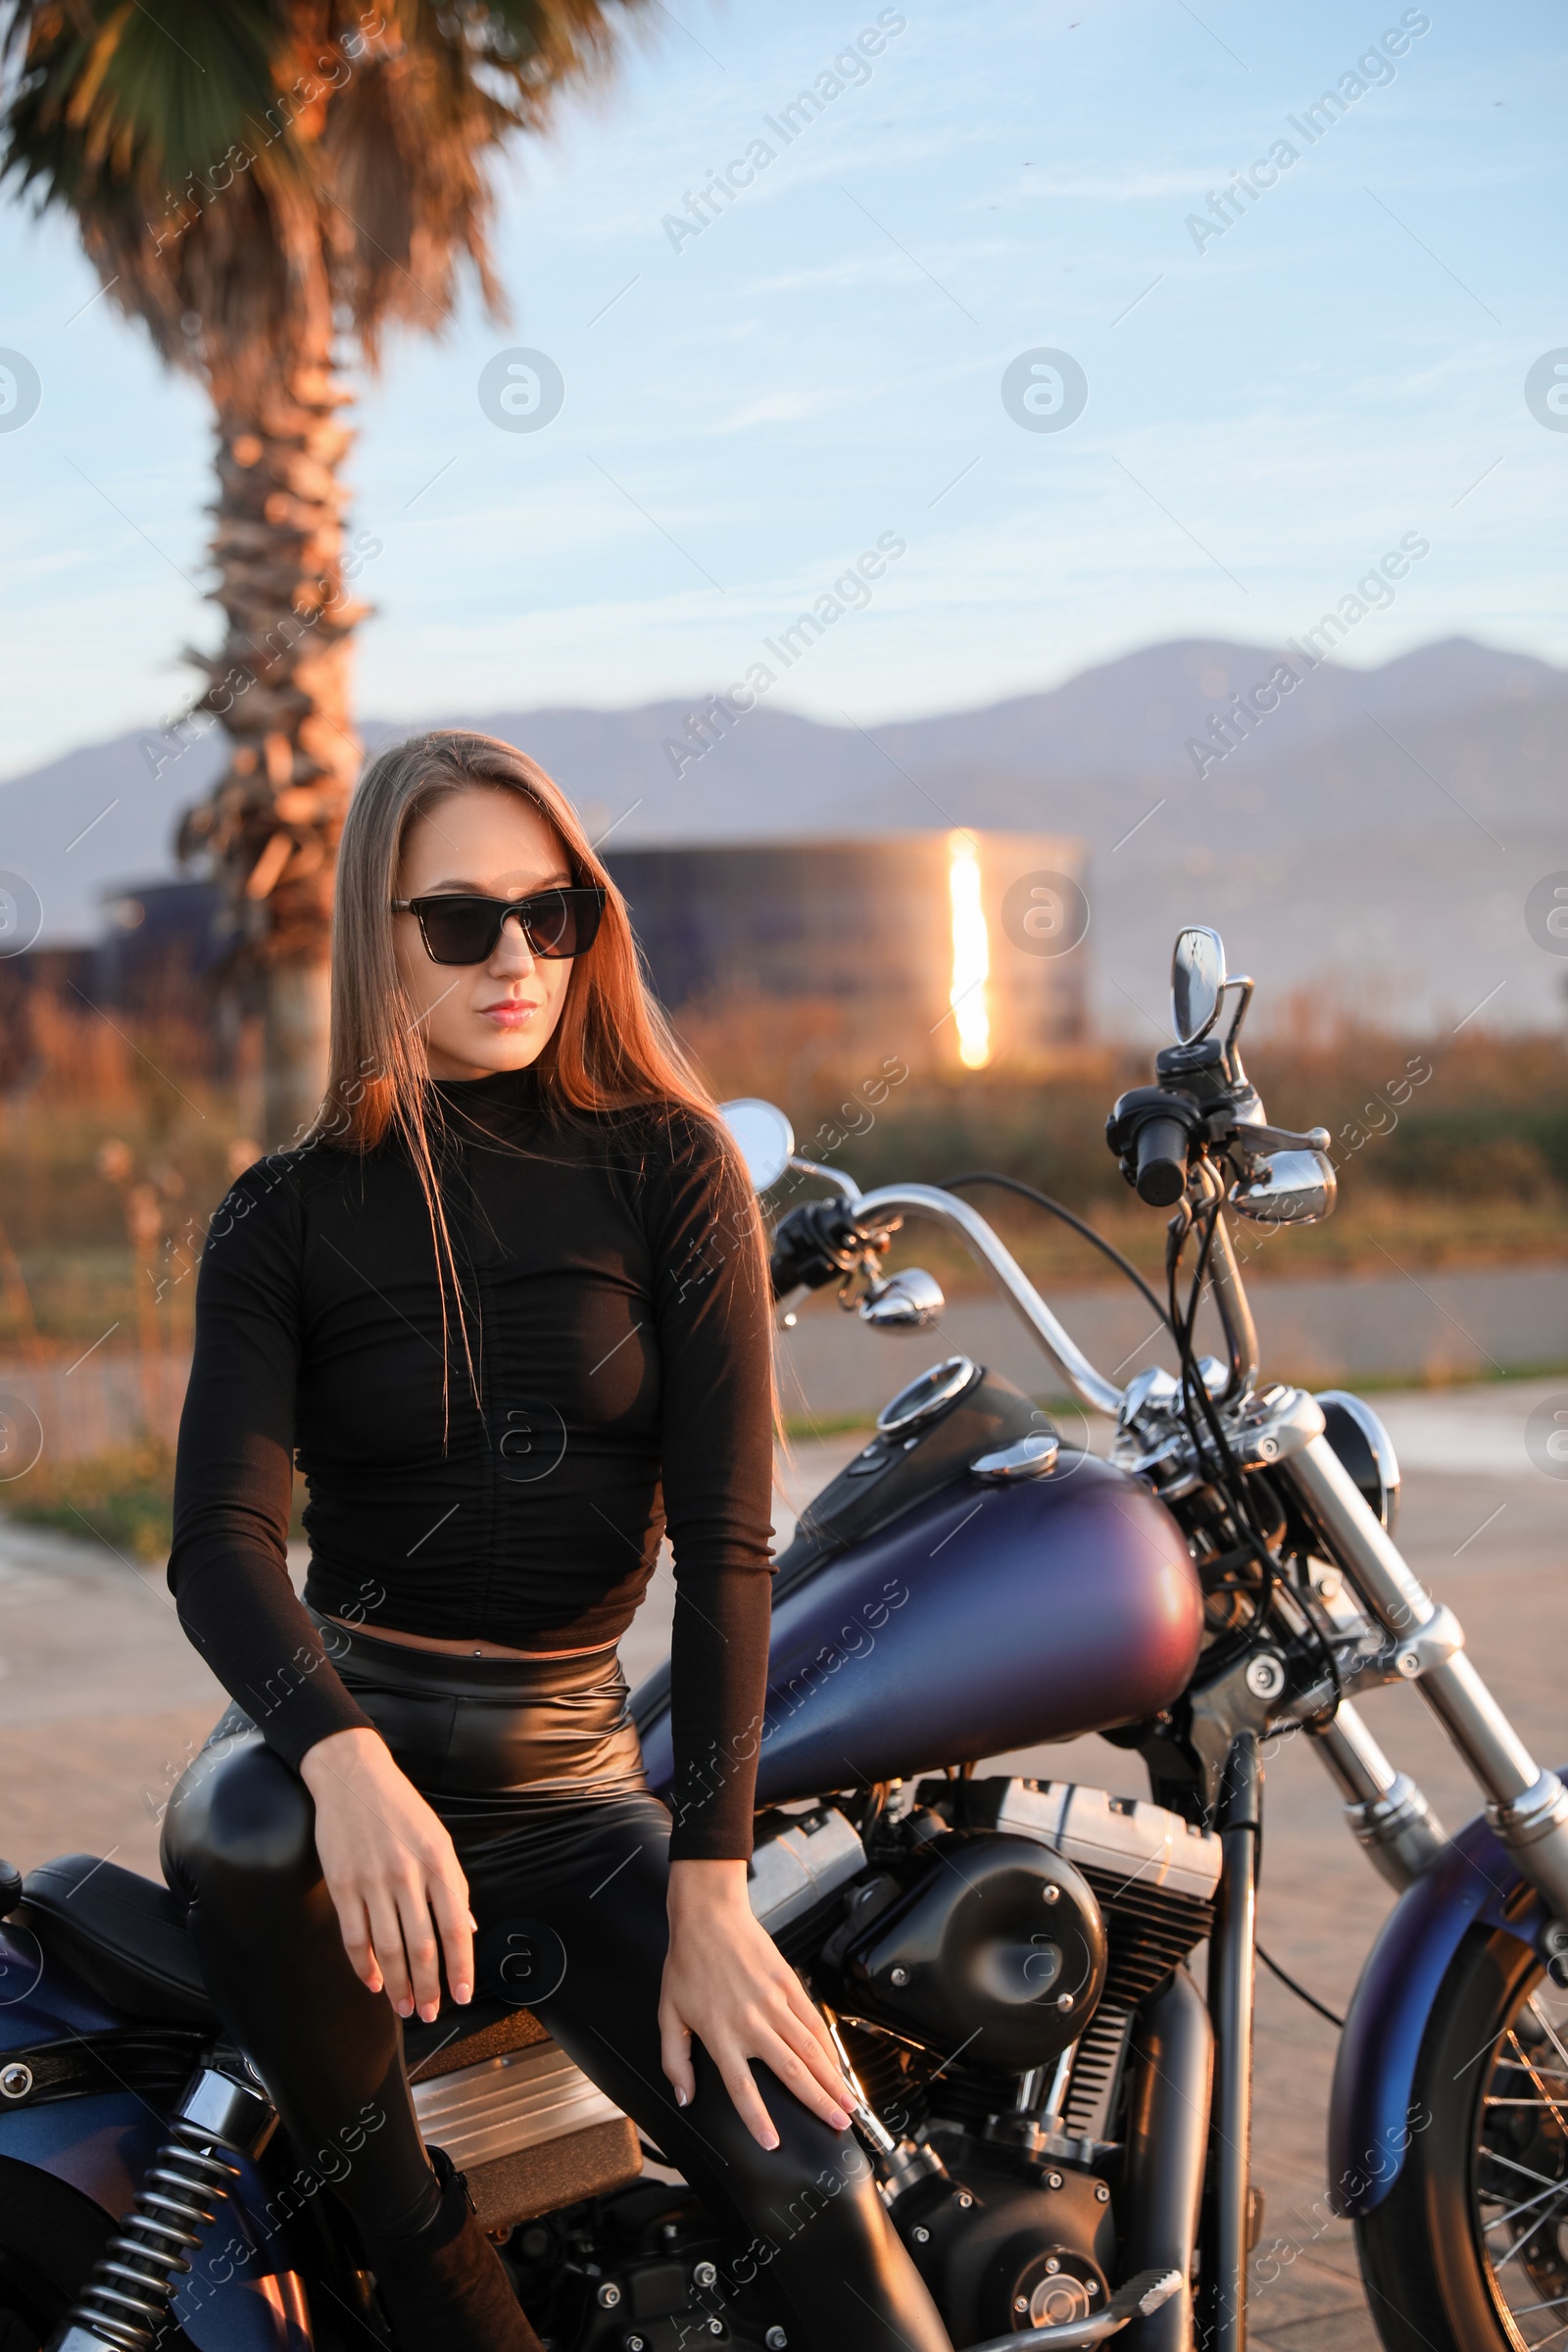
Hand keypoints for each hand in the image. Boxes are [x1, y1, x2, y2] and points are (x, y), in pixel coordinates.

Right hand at [300, 1726, 474, 2023]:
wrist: (353, 1776)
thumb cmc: (401, 1809)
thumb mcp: (439, 1838)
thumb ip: (454, 1885)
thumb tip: (468, 1930)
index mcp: (438, 1861)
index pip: (455, 1926)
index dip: (461, 1966)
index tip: (463, 1995)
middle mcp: (408, 1874)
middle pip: (421, 1945)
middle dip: (428, 1987)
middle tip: (430, 2012)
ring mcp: (372, 1880)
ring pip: (388, 1948)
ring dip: (398, 1985)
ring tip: (405, 2007)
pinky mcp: (342, 1884)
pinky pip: (354, 1937)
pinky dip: (364, 1966)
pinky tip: (373, 1983)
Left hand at [659, 1859, 854, 2149]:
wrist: (709, 1917)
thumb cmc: (687, 1965)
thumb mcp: (668, 2015)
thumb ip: (674, 2061)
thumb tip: (684, 2096)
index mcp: (720, 2034)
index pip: (742, 2087)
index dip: (758, 2118)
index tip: (773, 2143)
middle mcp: (751, 2023)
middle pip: (790, 2071)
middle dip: (818, 2101)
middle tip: (839, 2124)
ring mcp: (774, 2003)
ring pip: (809, 2048)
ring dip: (832, 2078)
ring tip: (850, 2103)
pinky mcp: (789, 1984)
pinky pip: (813, 2021)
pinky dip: (829, 2046)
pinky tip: (838, 2064)